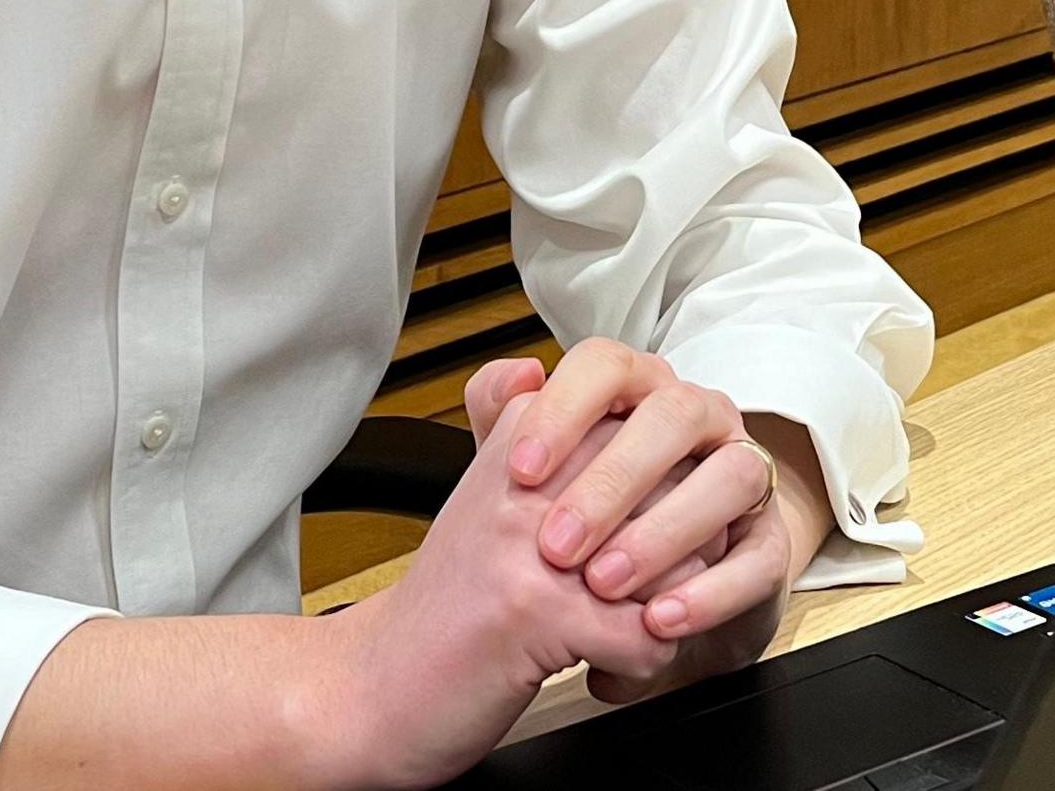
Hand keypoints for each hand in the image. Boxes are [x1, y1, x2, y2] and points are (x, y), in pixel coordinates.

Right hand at [314, 393, 684, 785]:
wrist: (376, 685)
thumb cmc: (447, 602)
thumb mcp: (484, 494)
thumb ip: (521, 434)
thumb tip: (533, 369)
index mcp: (524, 439)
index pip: (655, 440)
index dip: (663, 501)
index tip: (621, 538)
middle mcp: (529, 483)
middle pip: (677, 499)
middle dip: (677, 561)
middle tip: (629, 598)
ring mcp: (534, 547)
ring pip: (679, 566)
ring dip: (663, 617)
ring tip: (616, 634)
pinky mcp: (541, 617)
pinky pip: (652, 636)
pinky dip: (639, 669)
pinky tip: (600, 670)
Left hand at [463, 344, 834, 696]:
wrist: (656, 600)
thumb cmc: (593, 525)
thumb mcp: (538, 484)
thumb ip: (504, 423)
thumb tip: (514, 375)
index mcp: (639, 390)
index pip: (608, 365)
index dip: (564, 409)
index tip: (520, 470)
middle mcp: (700, 419)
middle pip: (673, 414)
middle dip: (612, 479)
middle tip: (555, 546)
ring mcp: (745, 476)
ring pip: (730, 475)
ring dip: (664, 531)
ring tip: (603, 585)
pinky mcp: (771, 547)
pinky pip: (757, 559)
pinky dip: (708, 592)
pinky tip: (656, 620)